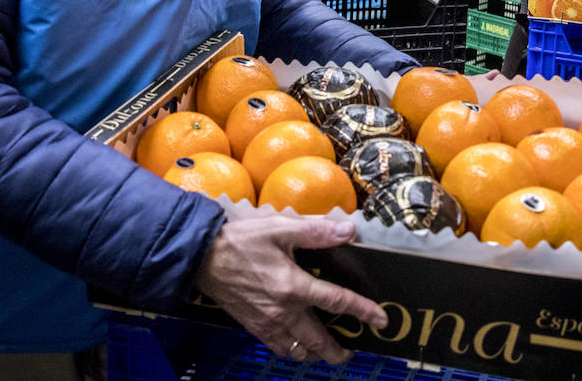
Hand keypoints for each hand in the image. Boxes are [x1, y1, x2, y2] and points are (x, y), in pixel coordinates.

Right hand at [197, 212, 387, 363]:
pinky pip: (278, 347)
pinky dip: (293, 350)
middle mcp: (283, 311)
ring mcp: (267, 322)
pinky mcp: (253, 326)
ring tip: (327, 351)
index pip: (337, 302)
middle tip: (351, 351)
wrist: (201, 258)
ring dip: (316, 353)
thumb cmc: (240, 241)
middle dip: (338, 351)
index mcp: (293, 286)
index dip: (362, 311)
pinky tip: (298, 345)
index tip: (379, 320)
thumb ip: (317, 231)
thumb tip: (348, 231)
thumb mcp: (281, 228)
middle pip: (319, 340)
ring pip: (298, 349)